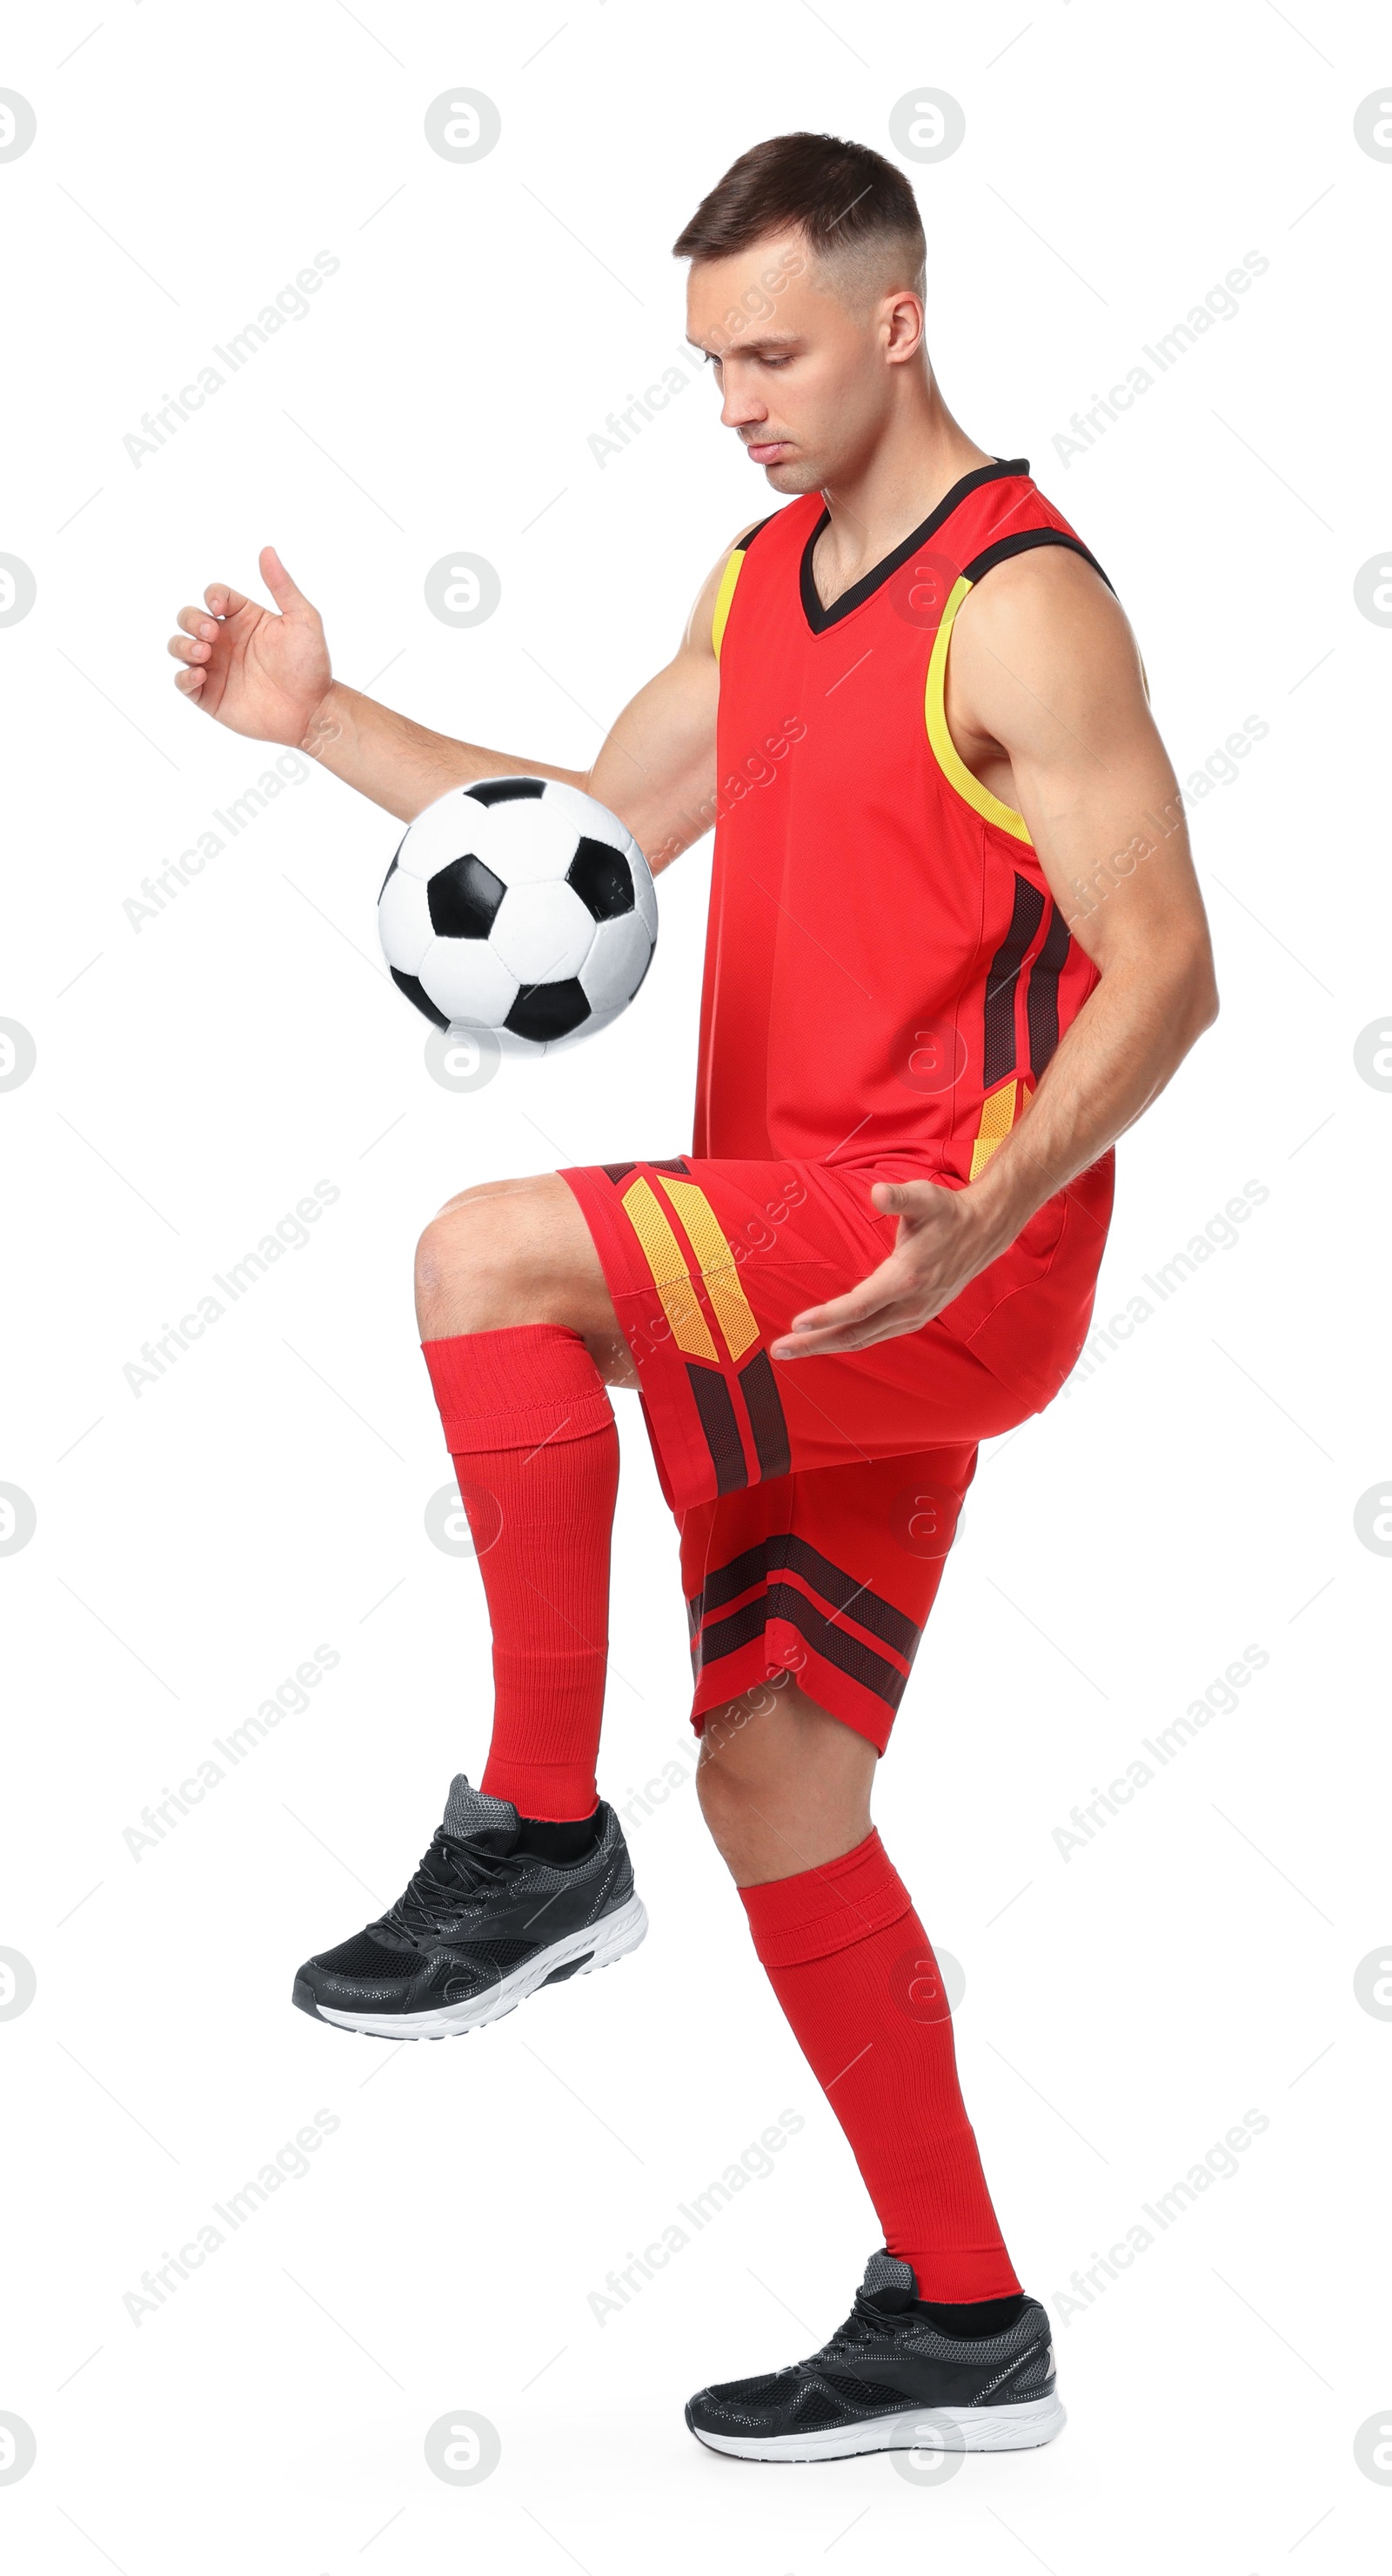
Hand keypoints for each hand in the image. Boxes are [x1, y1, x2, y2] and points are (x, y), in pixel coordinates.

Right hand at [167, 546, 331, 747]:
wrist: (313, 710)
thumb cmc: (311, 665)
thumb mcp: (303, 619)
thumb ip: (282, 585)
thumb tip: (266, 550)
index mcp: (243, 618)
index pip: (214, 595)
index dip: (212, 596)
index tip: (220, 607)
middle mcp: (225, 640)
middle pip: (188, 617)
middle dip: (191, 619)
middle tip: (211, 634)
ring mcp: (216, 667)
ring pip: (178, 646)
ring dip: (182, 645)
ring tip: (204, 654)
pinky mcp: (210, 695)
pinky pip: (183, 682)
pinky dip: (184, 677)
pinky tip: (200, 675)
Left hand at [770, 1179, 1002, 1357]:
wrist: (983, 1232)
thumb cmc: (947, 1212)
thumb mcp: (925, 1196)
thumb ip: (898, 1196)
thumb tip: (878, 1193)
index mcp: (907, 1278)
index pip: (859, 1306)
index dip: (826, 1316)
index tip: (796, 1322)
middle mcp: (910, 1305)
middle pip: (855, 1332)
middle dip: (814, 1342)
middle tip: (779, 1349)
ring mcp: (914, 1316)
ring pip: (863, 1339)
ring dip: (826, 1346)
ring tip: (793, 1349)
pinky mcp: (915, 1318)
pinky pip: (874, 1336)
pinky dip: (848, 1341)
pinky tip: (826, 1340)